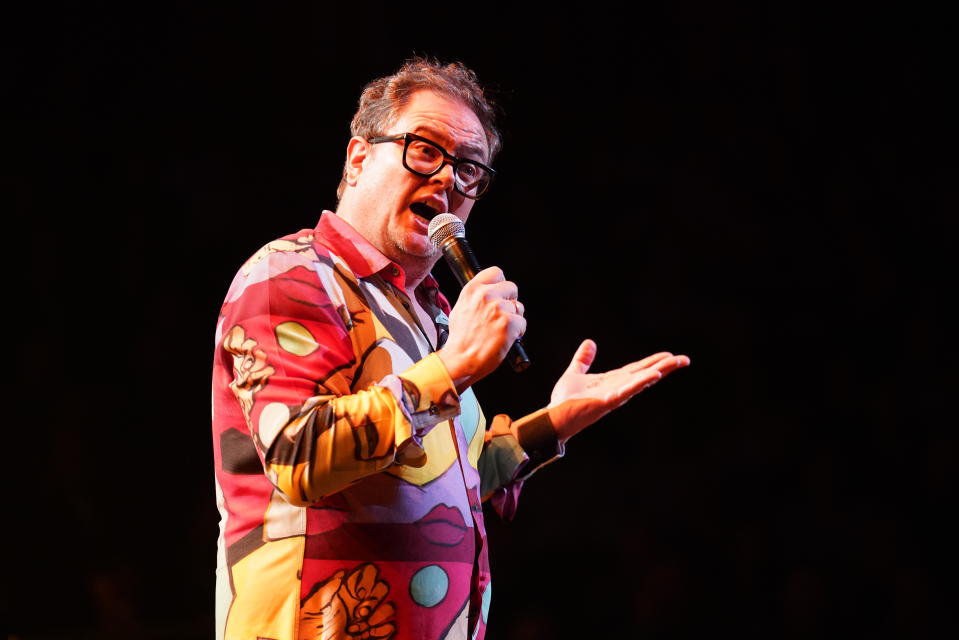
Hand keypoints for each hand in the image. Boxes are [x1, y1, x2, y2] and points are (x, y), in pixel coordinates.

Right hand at [437, 266, 525, 391]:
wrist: (461, 359)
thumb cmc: (461, 340)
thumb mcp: (460, 309)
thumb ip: (476, 297)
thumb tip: (490, 293)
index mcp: (472, 290)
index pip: (496, 272)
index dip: (502, 284)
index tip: (502, 293)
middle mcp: (486, 296)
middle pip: (512, 288)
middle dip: (510, 302)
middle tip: (502, 316)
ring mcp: (499, 309)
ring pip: (518, 307)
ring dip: (514, 318)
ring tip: (500, 330)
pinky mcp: (509, 323)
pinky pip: (523, 323)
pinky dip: (518, 332)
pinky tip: (505, 338)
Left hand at [548, 339, 689, 443]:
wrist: (554, 417)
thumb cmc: (564, 400)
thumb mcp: (575, 373)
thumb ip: (583, 359)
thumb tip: (590, 342)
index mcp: (612, 380)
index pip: (637, 369)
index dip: (653, 361)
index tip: (670, 355)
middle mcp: (617, 387)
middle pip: (645, 374)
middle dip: (665, 367)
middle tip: (685, 359)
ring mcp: (614, 395)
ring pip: (641, 381)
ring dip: (659, 372)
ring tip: (675, 363)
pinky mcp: (607, 401)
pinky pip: (627, 391)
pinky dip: (640, 383)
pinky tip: (654, 376)